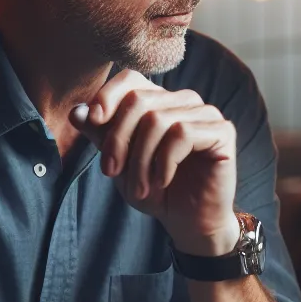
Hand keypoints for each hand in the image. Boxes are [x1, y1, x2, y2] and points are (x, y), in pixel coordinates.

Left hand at [71, 71, 239, 255]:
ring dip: (141, 159)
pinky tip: (163, 181)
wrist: (189, 222)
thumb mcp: (119, 162)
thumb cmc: (156, 190)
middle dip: (118, 140)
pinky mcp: (223, 131)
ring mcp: (207, 114)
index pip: (131, 79)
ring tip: (140, 188)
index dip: (107, 96)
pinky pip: (182, 133)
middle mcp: (185, 101)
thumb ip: (100, 135)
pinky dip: (165, 162)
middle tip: (112, 172)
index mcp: (161, 101)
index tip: (93, 123)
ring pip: (158, 119)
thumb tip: (77, 112)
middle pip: (139, 101)